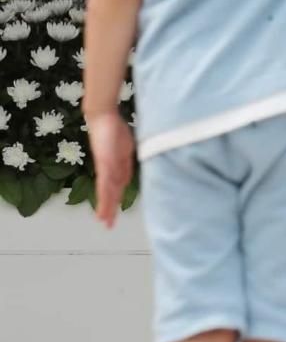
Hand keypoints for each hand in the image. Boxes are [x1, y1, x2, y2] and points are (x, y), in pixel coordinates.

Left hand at [85, 110, 134, 228]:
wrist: (102, 116)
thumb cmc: (114, 129)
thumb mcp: (125, 150)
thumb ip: (125, 165)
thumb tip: (126, 180)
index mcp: (113, 169)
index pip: (114, 189)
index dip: (113, 203)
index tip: (112, 217)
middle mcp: (107, 170)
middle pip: (109, 193)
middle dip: (109, 209)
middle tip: (108, 225)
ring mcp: (105, 166)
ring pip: (106, 190)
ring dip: (106, 204)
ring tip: (104, 219)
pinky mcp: (104, 160)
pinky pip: (106, 178)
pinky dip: (106, 189)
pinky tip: (107, 200)